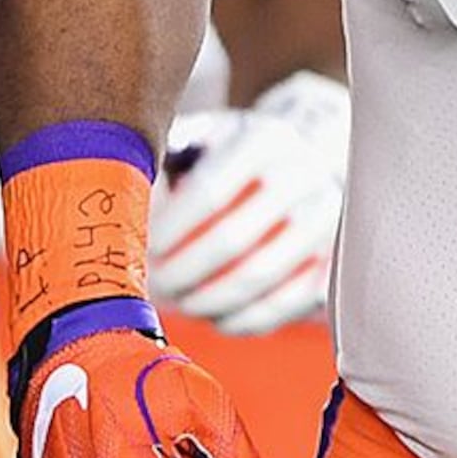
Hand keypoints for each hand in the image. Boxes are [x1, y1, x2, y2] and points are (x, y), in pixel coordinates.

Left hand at [153, 73, 346, 335]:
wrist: (305, 163)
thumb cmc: (231, 157)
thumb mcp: (205, 139)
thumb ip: (166, 162)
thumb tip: (120, 206)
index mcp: (265, 138)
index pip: (210, 190)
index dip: (170, 229)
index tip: (142, 251)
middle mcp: (305, 174)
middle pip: (234, 239)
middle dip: (183, 272)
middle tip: (154, 287)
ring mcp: (328, 220)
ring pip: (261, 277)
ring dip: (210, 301)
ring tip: (181, 304)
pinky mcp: (336, 260)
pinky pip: (288, 304)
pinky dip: (247, 320)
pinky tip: (216, 319)